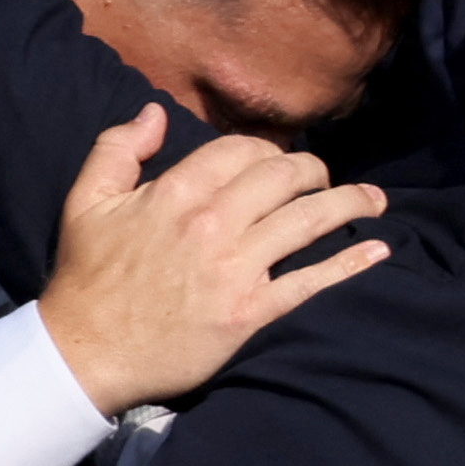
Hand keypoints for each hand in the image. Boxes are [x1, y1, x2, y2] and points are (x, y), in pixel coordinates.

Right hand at [35, 103, 391, 415]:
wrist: (86, 353)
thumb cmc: (88, 278)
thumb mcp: (86, 202)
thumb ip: (117, 149)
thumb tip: (156, 112)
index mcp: (176, 194)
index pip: (243, 151)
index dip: (267, 150)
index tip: (276, 160)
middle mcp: (212, 225)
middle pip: (284, 178)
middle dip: (314, 171)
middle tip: (323, 177)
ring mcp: (235, 269)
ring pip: (307, 221)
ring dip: (349, 204)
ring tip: (375, 201)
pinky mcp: (250, 313)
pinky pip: (310, 281)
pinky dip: (348, 264)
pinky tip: (378, 252)